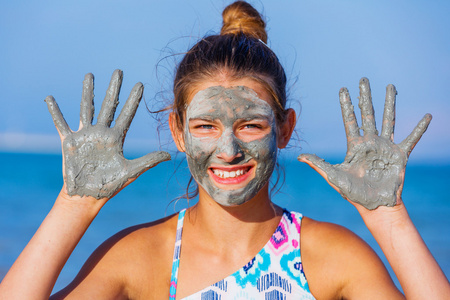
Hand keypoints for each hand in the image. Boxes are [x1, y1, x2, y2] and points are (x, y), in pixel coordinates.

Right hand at [45, 70, 170, 199]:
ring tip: (90, 75)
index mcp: (116, 139)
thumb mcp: (131, 172)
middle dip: (113, 88)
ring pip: (86, 108)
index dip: (133, 100)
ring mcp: (85, 135)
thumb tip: (169, 155)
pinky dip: (55, 112)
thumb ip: (148, 161)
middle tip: (119, 71)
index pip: (127, 115)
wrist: (87, 196)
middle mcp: (101, 133)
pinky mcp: (68, 142)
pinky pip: (60, 123)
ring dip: (87, 92)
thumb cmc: (109, 186)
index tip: (140, 84)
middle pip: (108, 105)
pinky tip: (50, 98)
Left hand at [298, 78, 430, 209]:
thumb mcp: (333, 176)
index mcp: (354, 146)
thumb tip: (299, 157)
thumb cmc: (353, 193)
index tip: (343, 89)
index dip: (346, 105)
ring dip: (390, 103)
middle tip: (363, 79)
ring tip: (391, 86)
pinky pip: (411, 139)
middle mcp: (370, 142)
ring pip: (388, 119)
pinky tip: (427, 116)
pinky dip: (419, 128)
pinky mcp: (400, 155)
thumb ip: (318, 164)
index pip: (350, 120)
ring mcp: (386, 147)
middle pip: (367, 113)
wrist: (374, 206)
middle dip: (365, 96)